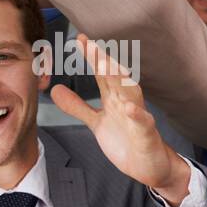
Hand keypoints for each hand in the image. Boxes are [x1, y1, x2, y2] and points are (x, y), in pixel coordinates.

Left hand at [51, 35, 190, 205]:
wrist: (151, 167)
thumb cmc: (127, 142)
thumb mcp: (97, 123)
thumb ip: (78, 106)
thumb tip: (55, 90)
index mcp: (115, 100)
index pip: (103, 75)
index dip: (93, 58)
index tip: (80, 39)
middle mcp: (127, 104)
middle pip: (116, 79)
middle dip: (104, 62)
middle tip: (91, 45)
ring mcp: (138, 119)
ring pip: (131, 95)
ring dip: (120, 81)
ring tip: (107, 66)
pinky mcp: (147, 137)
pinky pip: (144, 124)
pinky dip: (138, 115)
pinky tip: (130, 108)